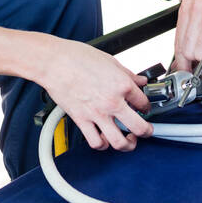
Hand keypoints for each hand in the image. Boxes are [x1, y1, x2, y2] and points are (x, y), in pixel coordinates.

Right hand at [39, 38, 153, 151]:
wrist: (54, 62)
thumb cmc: (78, 57)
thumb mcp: (110, 61)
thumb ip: (128, 74)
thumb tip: (140, 80)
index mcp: (122, 85)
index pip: (144, 103)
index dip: (147, 106)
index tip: (145, 108)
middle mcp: (112, 102)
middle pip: (139, 127)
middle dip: (147, 132)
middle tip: (147, 131)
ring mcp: (97, 114)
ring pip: (119, 142)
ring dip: (127, 145)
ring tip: (128, 141)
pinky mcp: (81, 120)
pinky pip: (96, 142)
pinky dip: (102, 145)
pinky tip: (105, 139)